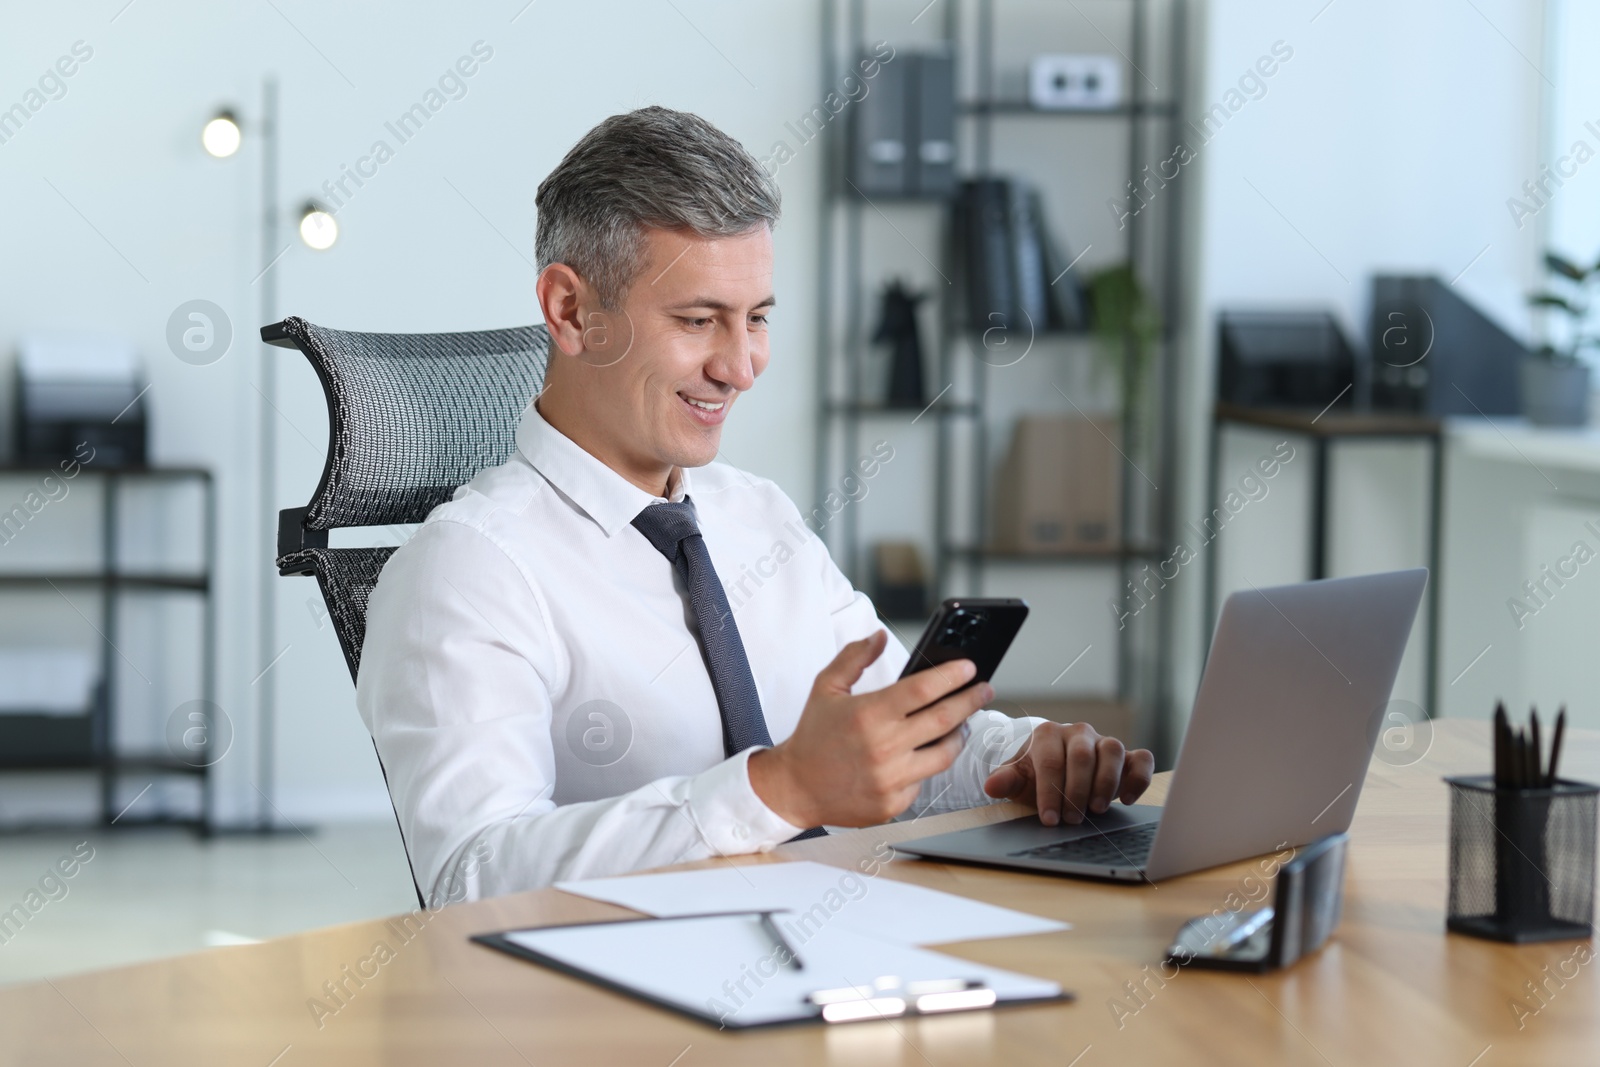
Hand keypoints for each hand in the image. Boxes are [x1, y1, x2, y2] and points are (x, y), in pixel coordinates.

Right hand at [748, 630, 992, 827]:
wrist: (794, 788)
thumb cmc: (812, 736)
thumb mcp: (826, 688)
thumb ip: (854, 658)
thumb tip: (880, 636)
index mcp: (869, 715)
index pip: (923, 690)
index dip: (951, 676)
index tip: (970, 667)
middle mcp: (883, 748)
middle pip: (944, 720)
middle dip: (970, 701)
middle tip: (984, 689)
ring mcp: (890, 779)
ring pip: (944, 755)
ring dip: (959, 735)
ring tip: (962, 722)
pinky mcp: (893, 804)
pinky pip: (923, 781)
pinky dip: (926, 765)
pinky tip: (924, 753)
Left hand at [982, 722, 1154, 825]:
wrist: (1057, 772)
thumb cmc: (1037, 776)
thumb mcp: (1019, 780)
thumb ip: (1006, 781)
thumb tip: (991, 785)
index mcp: (1047, 734)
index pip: (1050, 760)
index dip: (1050, 791)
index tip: (1048, 818)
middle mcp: (1078, 733)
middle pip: (1082, 755)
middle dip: (1076, 790)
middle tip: (1072, 819)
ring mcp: (1104, 742)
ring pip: (1113, 751)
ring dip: (1106, 782)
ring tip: (1097, 810)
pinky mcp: (1128, 756)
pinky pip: (1142, 758)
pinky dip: (1139, 777)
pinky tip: (1127, 799)